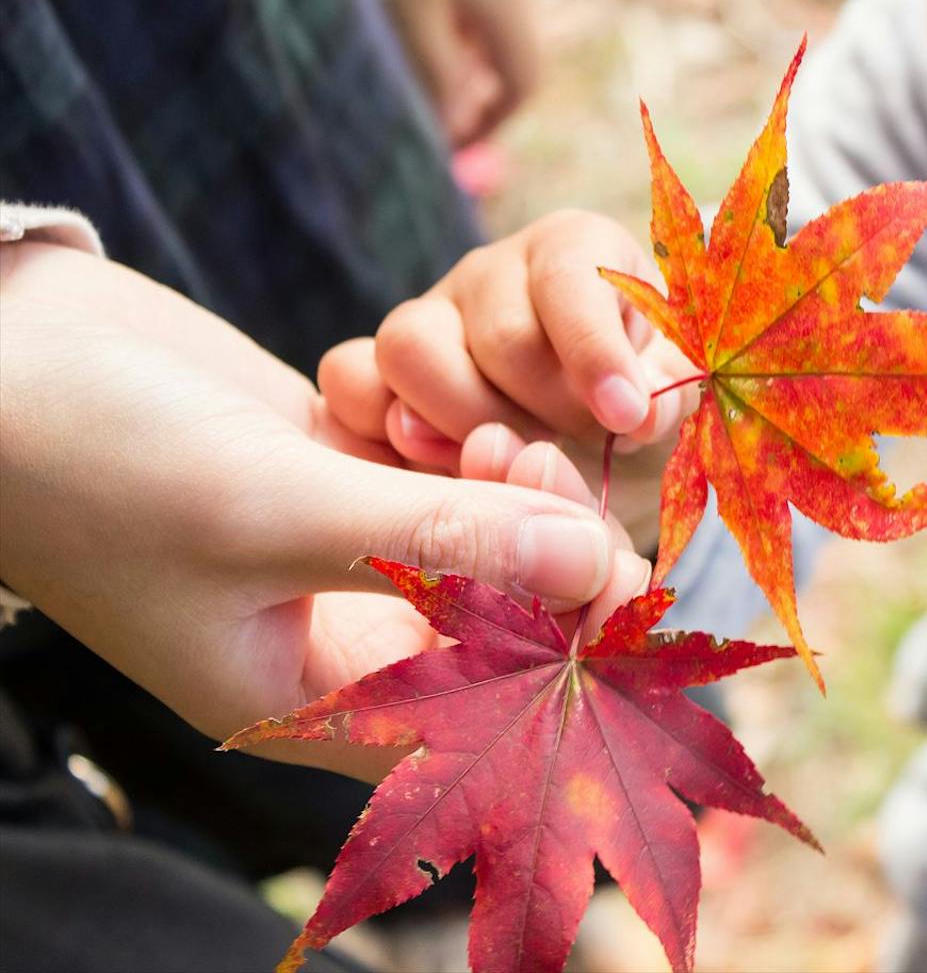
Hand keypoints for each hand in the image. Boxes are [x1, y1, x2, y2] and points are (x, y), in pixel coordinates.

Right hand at [0, 242, 650, 780]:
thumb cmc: (98, 461)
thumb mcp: (270, 512)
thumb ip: (437, 544)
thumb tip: (591, 566)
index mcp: (309, 702)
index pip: (480, 721)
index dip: (567, 662)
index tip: (620, 580)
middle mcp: (337, 641)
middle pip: (497, 626)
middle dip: (542, 555)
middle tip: (539, 466)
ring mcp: (342, 557)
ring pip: (477, 543)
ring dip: (503, 489)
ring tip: (485, 433)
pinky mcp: (340, 481)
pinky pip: (439, 480)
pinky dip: (453, 446)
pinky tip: (432, 413)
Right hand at [318, 210, 699, 541]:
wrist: (584, 421)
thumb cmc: (631, 394)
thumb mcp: (664, 389)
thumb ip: (664, 393)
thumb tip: (639, 411)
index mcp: (573, 250)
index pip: (571, 277)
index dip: (596, 350)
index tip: (624, 416)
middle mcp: (492, 271)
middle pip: (502, 337)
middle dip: (548, 410)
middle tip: (575, 446)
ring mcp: (426, 315)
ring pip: (411, 348)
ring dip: (467, 423)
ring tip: (509, 459)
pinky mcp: (373, 365)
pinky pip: (349, 379)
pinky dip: (381, 429)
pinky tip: (439, 469)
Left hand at [388, 0, 539, 146]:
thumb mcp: (415, 18)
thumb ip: (440, 74)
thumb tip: (457, 129)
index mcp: (507, 12)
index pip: (521, 85)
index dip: (494, 122)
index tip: (459, 144)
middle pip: (513, 66)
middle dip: (483, 99)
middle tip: (445, 122)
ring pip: (496, 44)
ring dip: (470, 72)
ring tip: (429, 84)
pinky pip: (482, 19)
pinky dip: (462, 43)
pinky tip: (428, 38)